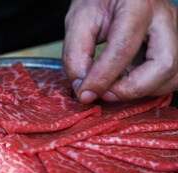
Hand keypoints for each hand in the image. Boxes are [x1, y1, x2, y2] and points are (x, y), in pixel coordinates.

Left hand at [63, 0, 177, 103]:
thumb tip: (85, 92)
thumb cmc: (97, 3)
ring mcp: (175, 31)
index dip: (102, 78)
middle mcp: (164, 17)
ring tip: (115, 86)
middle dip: (132, 89)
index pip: (123, 48)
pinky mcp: (175, 44)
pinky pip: (171, 77)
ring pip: (173, 75)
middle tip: (105, 94)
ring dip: (141, 91)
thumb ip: (75, 57)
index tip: (85, 93)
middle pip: (163, 65)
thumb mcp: (77, 23)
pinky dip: (148, 87)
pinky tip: (127, 80)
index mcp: (137, 5)